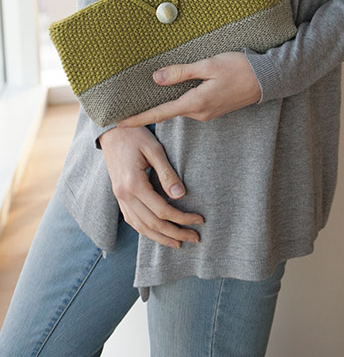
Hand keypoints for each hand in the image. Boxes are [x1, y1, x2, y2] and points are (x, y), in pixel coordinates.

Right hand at [99, 126, 204, 247]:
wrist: (111, 132)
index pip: (162, 210)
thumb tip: (181, 196)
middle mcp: (124, 195)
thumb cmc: (135, 136)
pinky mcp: (119, 197)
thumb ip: (167, 174)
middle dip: (175, 233)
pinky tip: (158, 234)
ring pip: (140, 227)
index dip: (182, 218)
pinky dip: (146, 231)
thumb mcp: (155, 150)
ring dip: (160, 238)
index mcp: (133, 184)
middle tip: (195, 238)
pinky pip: (132, 221)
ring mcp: (119, 198)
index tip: (199, 220)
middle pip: (152, 224)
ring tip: (179, 243)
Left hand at [118, 51, 260, 128]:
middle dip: (148, 112)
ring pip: (178, 109)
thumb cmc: (239, 69)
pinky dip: (177, 101)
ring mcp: (207, 113)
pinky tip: (171, 93)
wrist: (267, 79)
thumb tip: (156, 78)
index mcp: (196, 103)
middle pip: (167, 112)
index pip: (160, 113)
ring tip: (145, 99)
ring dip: (163, 106)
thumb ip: (181, 73)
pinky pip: (189, 106)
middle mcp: (200, 113)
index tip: (120, 124)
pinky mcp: (213, 109)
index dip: (139, 119)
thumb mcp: (208, 65)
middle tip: (127, 109)